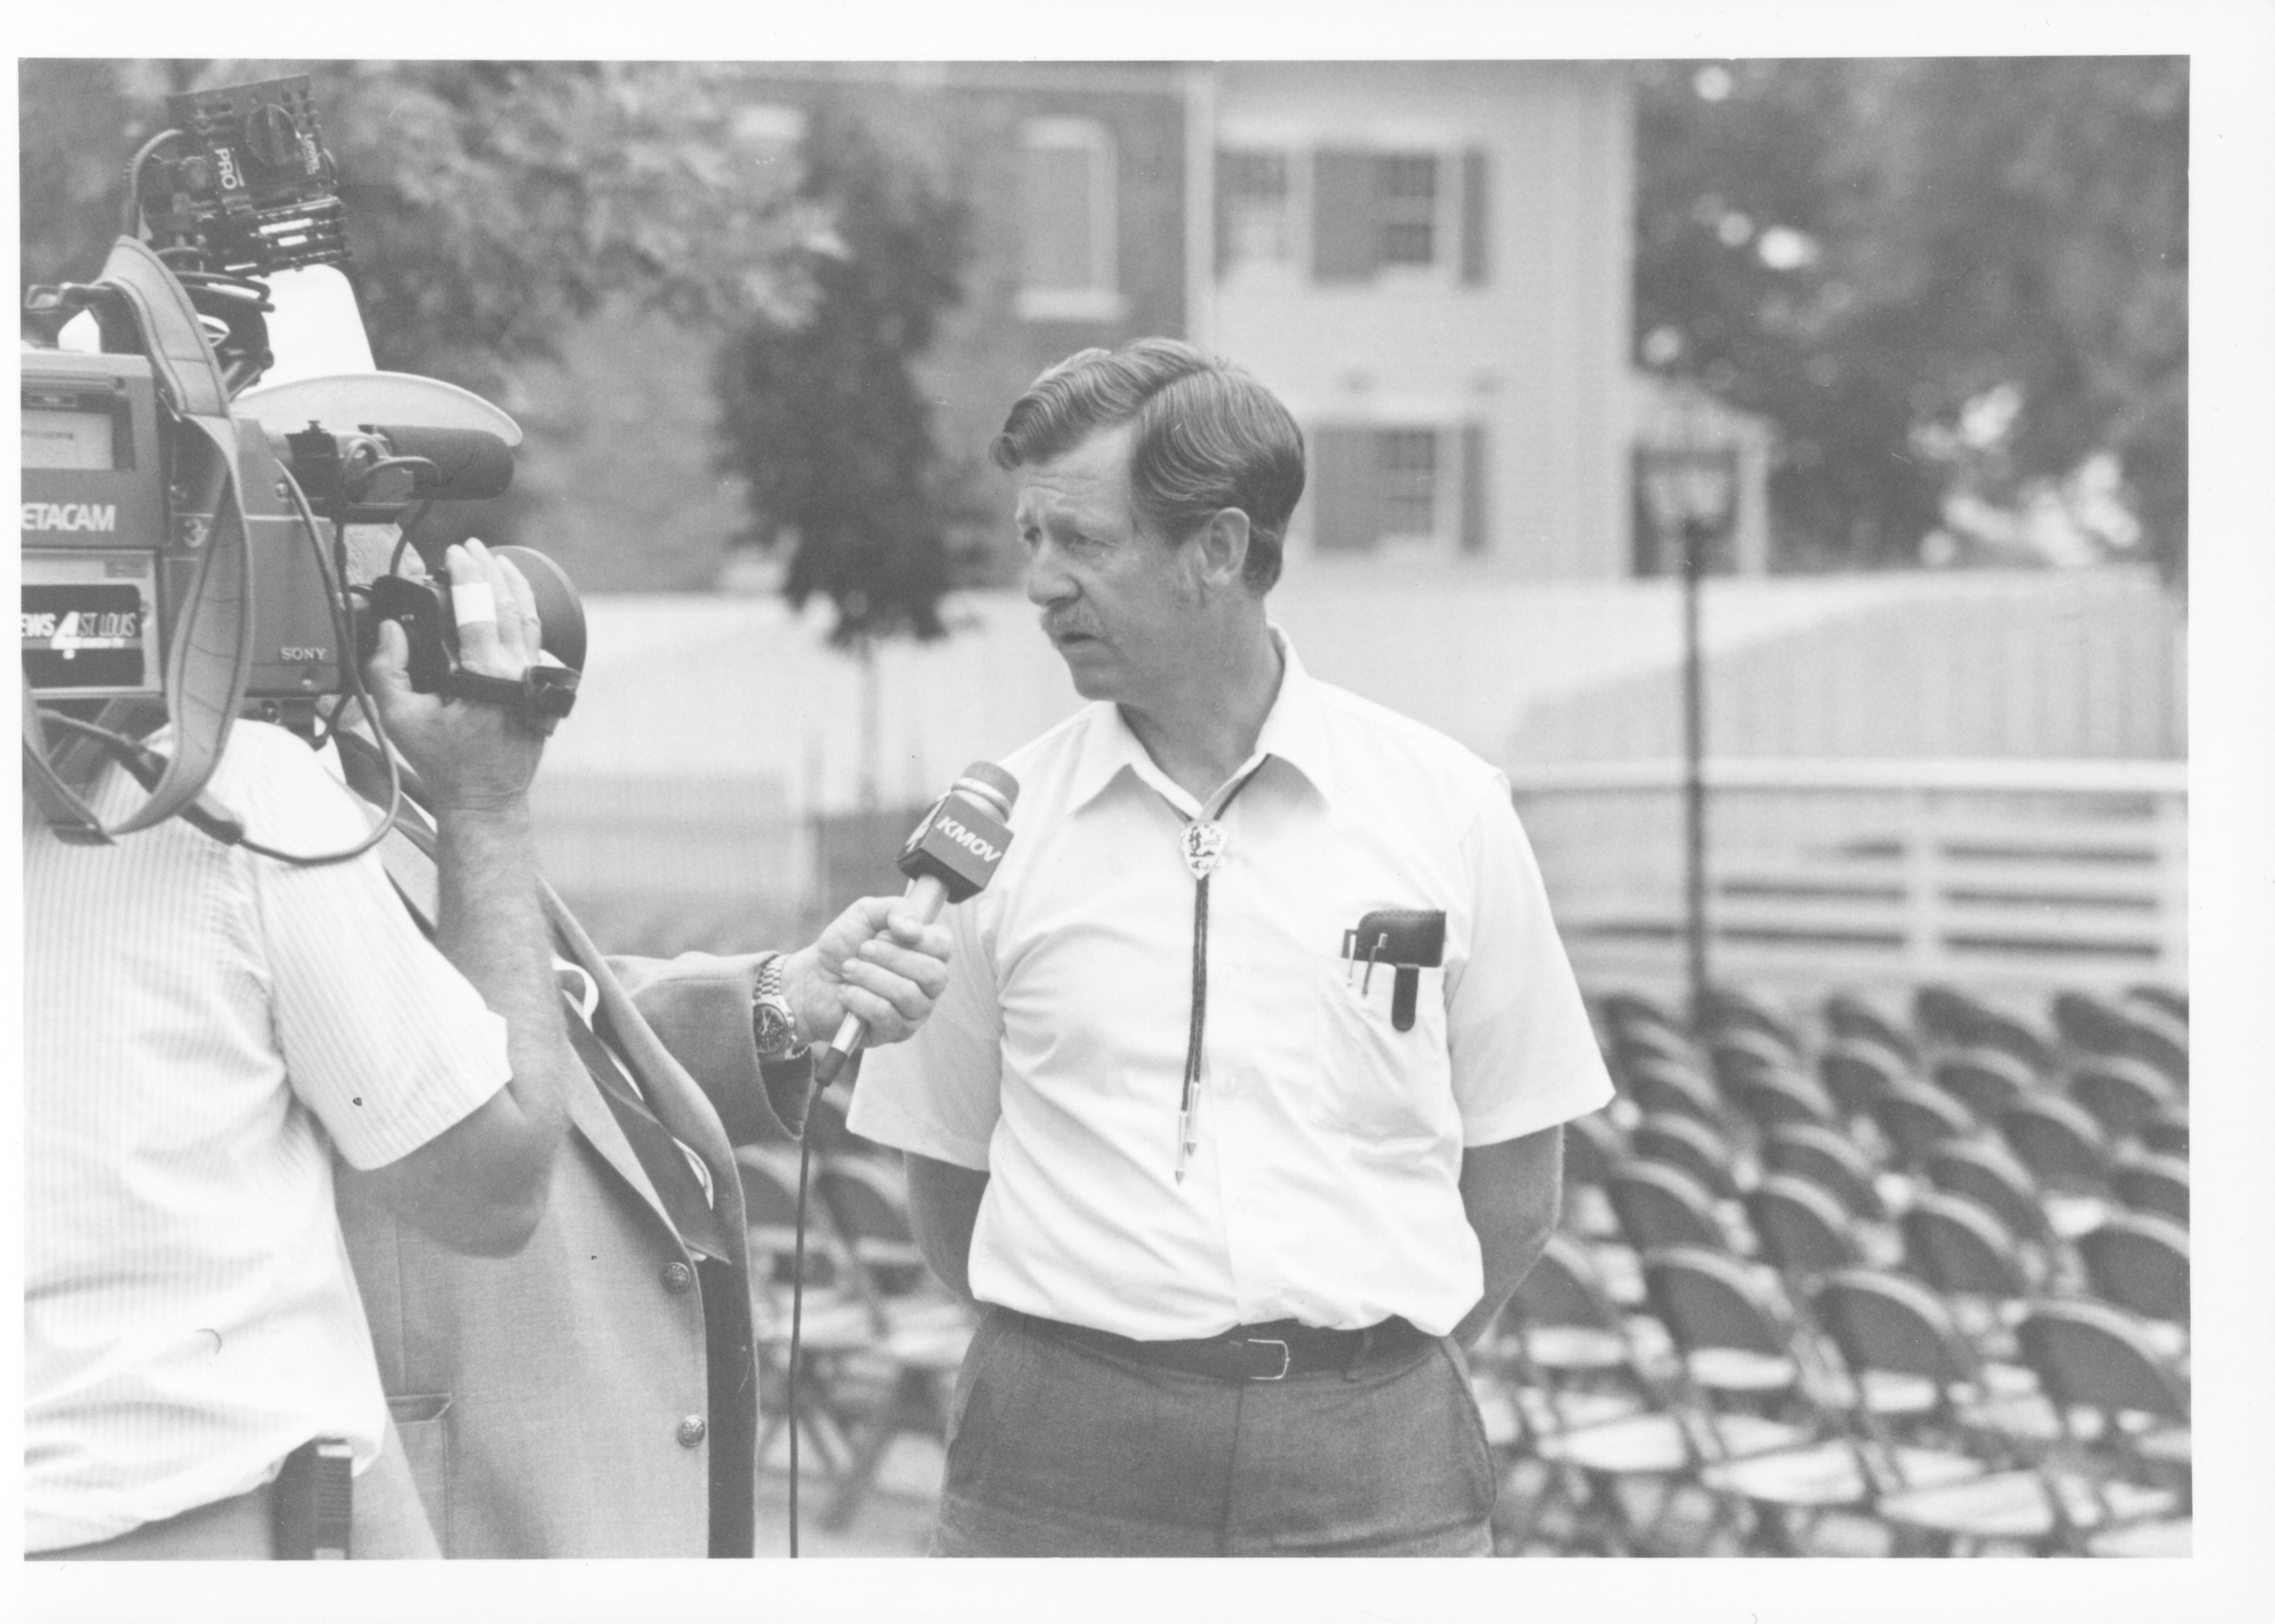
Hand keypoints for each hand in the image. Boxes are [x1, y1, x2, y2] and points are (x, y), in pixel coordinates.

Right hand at [364, 538, 546, 812]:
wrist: (485, 798)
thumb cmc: (446, 764)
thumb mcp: (400, 718)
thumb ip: (388, 669)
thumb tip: (391, 630)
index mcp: (486, 675)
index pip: (479, 609)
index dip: (467, 575)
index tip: (456, 552)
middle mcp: (517, 672)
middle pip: (509, 605)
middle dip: (490, 570)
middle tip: (473, 547)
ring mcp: (533, 679)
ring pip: (530, 619)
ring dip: (514, 586)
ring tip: (498, 562)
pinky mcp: (539, 688)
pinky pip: (536, 641)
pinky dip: (526, 614)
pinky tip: (515, 602)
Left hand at [781, 896, 953, 1049]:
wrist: (811, 979)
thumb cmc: (843, 946)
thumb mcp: (866, 913)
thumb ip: (895, 909)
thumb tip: (913, 929)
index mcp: (927, 953)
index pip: (944, 945)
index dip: (920, 937)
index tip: (885, 932)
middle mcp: (928, 985)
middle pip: (933, 973)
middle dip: (892, 958)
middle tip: (862, 950)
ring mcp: (914, 1012)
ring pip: (907, 994)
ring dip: (870, 976)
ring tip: (848, 969)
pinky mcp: (894, 1032)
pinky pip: (885, 1014)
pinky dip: (859, 998)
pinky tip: (846, 992)